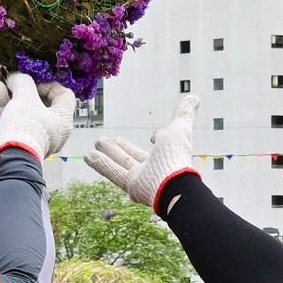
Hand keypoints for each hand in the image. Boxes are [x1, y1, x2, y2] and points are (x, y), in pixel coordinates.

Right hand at [0, 71, 77, 164]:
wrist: (8, 155)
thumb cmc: (25, 126)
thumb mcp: (26, 97)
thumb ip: (23, 82)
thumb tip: (16, 76)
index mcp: (63, 120)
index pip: (64, 95)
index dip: (50, 84)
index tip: (35, 81)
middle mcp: (53, 129)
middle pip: (43, 101)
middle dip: (27, 87)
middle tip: (17, 79)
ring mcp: (36, 134)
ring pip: (27, 108)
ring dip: (15, 93)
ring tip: (4, 81)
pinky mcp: (20, 137)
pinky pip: (17, 117)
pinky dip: (8, 104)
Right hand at [83, 109, 198, 207]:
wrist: (172, 184)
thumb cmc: (176, 156)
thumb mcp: (180, 129)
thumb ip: (184, 114)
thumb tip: (195, 97)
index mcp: (167, 153)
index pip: (161, 145)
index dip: (159, 138)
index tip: (154, 136)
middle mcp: (154, 167)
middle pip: (133, 155)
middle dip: (120, 147)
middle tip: (106, 139)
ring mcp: (142, 177)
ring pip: (121, 162)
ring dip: (108, 153)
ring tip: (96, 142)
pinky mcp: (130, 185)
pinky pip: (113, 173)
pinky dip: (101, 165)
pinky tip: (87, 156)